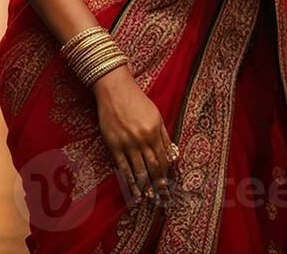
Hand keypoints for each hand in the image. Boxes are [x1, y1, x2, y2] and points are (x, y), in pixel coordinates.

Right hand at [93, 65, 176, 205]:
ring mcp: (127, 143)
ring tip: (149, 198)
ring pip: (138, 170)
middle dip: (159, 184)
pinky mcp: (114, 145)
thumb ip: (163, 135)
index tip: (169, 184)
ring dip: (145, 186)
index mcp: (154, 131)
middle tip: (163, 198)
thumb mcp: (156, 114)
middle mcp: (142, 139)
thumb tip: (172, 155)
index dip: (167, 173)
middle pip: (153, 167)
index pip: (164, 158)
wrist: (115, 90)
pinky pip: (123, 167)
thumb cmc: (137, 100)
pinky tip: (133, 191)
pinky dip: (129, 181)